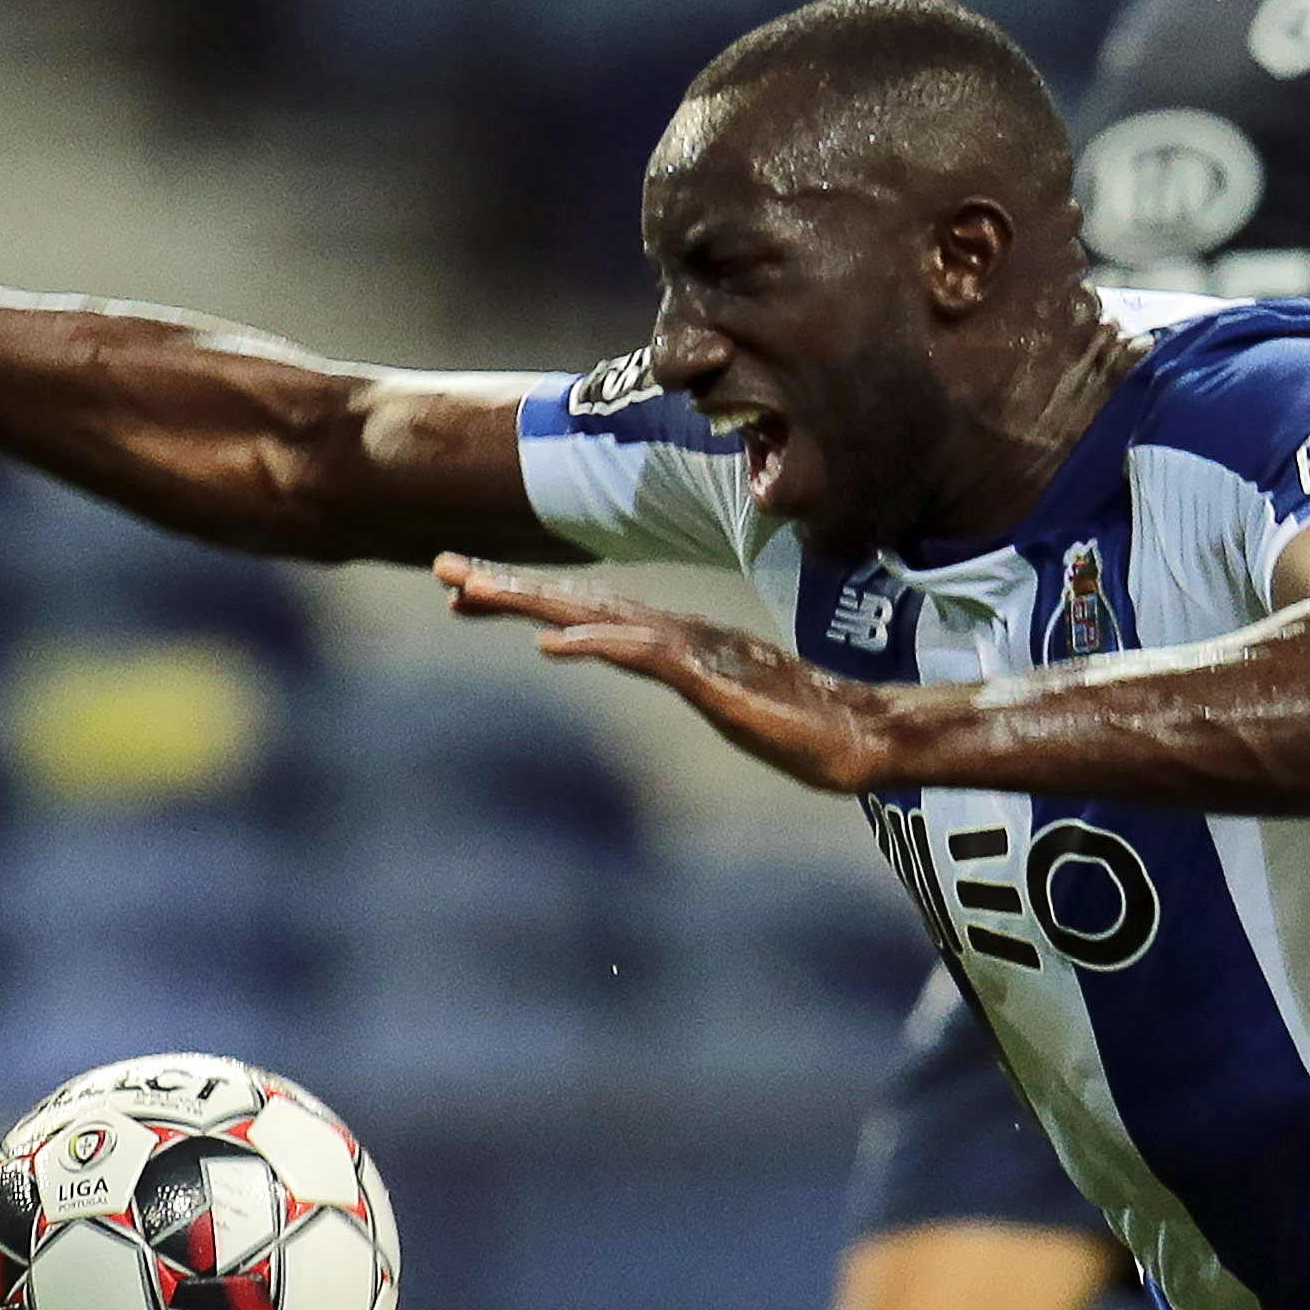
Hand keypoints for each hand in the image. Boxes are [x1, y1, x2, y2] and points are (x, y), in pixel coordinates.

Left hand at [437, 556, 921, 796]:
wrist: (867, 739)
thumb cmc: (810, 730)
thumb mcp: (732, 707)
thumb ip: (699, 683)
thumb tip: (672, 671)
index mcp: (676, 643)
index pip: (590, 613)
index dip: (529, 597)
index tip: (467, 590)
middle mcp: (677, 638)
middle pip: (581, 604)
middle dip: (509, 587)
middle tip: (443, 570)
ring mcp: (695, 655)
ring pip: (599, 618)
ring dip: (534, 602)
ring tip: (473, 592)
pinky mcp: (714, 679)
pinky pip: (646, 658)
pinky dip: (598, 644)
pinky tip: (554, 644)